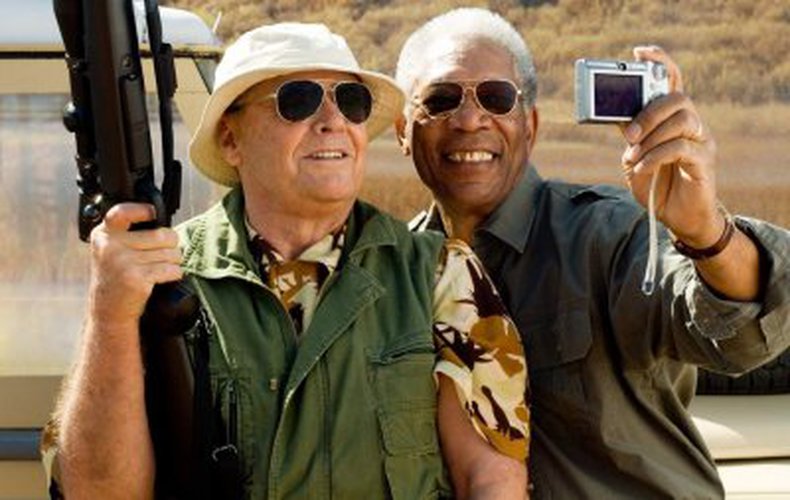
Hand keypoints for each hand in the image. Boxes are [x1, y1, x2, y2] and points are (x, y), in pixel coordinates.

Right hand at [88, 203, 182, 325]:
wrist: (108, 310)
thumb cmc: (116, 277)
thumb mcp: (111, 249)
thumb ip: (126, 232)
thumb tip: (159, 217)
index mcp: (103, 234)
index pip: (122, 212)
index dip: (142, 210)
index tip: (153, 213)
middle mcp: (110, 246)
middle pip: (162, 234)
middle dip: (171, 245)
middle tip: (162, 255)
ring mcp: (122, 262)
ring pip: (170, 252)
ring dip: (173, 261)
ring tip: (160, 268)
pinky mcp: (136, 278)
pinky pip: (171, 269)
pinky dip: (174, 273)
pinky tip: (163, 278)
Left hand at [620, 46, 724, 247]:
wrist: (676, 217)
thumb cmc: (655, 184)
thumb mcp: (633, 156)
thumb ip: (629, 134)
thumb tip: (614, 111)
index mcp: (672, 118)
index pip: (672, 80)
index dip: (660, 62)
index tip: (639, 53)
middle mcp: (691, 123)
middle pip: (677, 98)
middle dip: (649, 112)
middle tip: (629, 135)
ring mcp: (701, 140)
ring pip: (683, 119)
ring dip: (652, 137)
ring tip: (633, 158)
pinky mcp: (704, 160)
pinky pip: (681, 147)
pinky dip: (655, 157)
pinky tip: (641, 168)